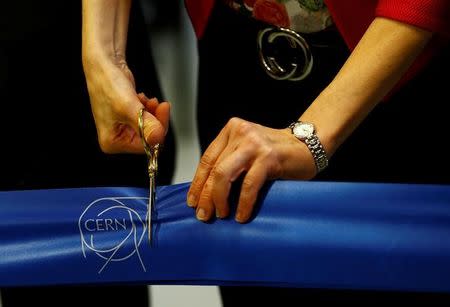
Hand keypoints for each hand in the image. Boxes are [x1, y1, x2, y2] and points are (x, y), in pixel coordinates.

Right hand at [83, 56, 169, 152]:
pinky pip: (147, 119)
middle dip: (156, 120)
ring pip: (150, 127)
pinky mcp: (129, 119)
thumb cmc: (107, 84)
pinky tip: (142, 99)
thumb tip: (158, 138)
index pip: (145, 146)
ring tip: (146, 100)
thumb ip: (145, 124)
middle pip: (149, 137)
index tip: (163, 112)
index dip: (157, 130)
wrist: (105, 65)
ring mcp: (123, 129)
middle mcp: (117, 139)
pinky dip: (148, 109)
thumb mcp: (128, 107)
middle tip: (159, 105)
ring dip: (152, 113)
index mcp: (112, 143)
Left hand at [187, 117, 316, 222]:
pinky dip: (243, 203)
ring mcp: (254, 144)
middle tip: (204, 215)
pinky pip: (249, 185)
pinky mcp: (269, 157)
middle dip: (206, 195)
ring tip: (221, 215)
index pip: (207, 159)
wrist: (307, 146)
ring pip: (225, 175)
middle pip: (214, 168)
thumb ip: (229, 161)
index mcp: (231, 130)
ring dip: (219, 199)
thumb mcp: (247, 151)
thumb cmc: (276, 153)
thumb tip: (207, 192)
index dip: (198, 183)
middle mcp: (241, 133)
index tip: (193, 202)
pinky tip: (241, 215)